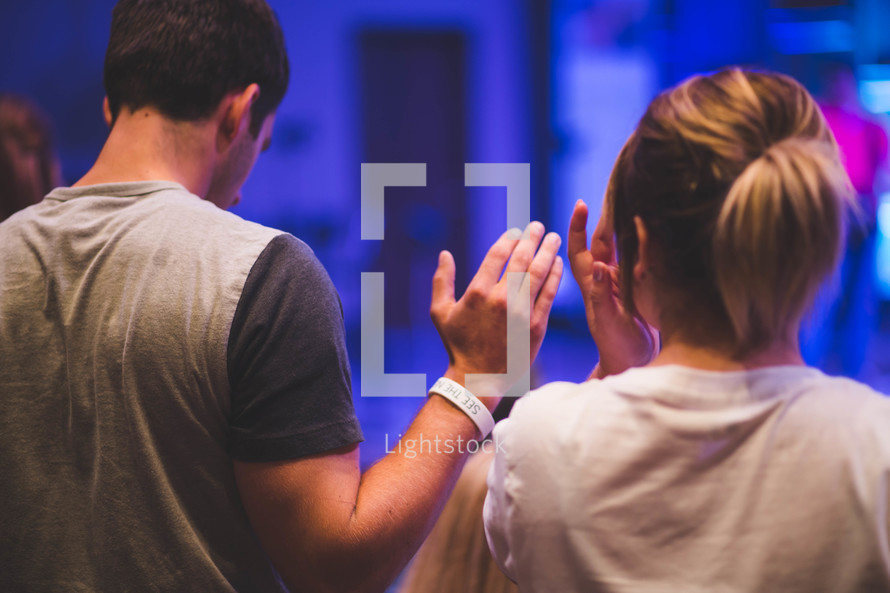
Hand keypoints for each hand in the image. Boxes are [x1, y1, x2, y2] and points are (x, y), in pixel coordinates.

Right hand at [430, 222, 562, 408]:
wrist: (478, 379)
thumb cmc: (457, 345)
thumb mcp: (440, 313)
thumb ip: (442, 281)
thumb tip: (445, 254)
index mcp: (477, 293)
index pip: (497, 256)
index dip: (509, 240)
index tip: (516, 232)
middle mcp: (500, 300)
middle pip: (521, 260)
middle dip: (532, 239)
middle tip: (539, 227)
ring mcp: (521, 313)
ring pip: (539, 274)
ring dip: (548, 252)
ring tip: (553, 239)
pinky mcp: (536, 326)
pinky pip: (548, 295)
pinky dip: (555, 277)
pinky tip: (558, 264)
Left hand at [568, 199, 656, 377]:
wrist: (633, 363)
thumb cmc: (617, 346)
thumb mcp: (609, 322)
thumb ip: (602, 296)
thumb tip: (599, 266)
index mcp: (594, 284)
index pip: (581, 250)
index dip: (578, 227)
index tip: (580, 204)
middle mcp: (606, 278)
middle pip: (603, 241)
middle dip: (606, 216)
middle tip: (616, 191)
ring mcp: (623, 281)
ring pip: (622, 246)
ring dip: (625, 225)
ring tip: (634, 201)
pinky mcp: (640, 286)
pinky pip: (640, 257)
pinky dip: (644, 241)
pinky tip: (653, 226)